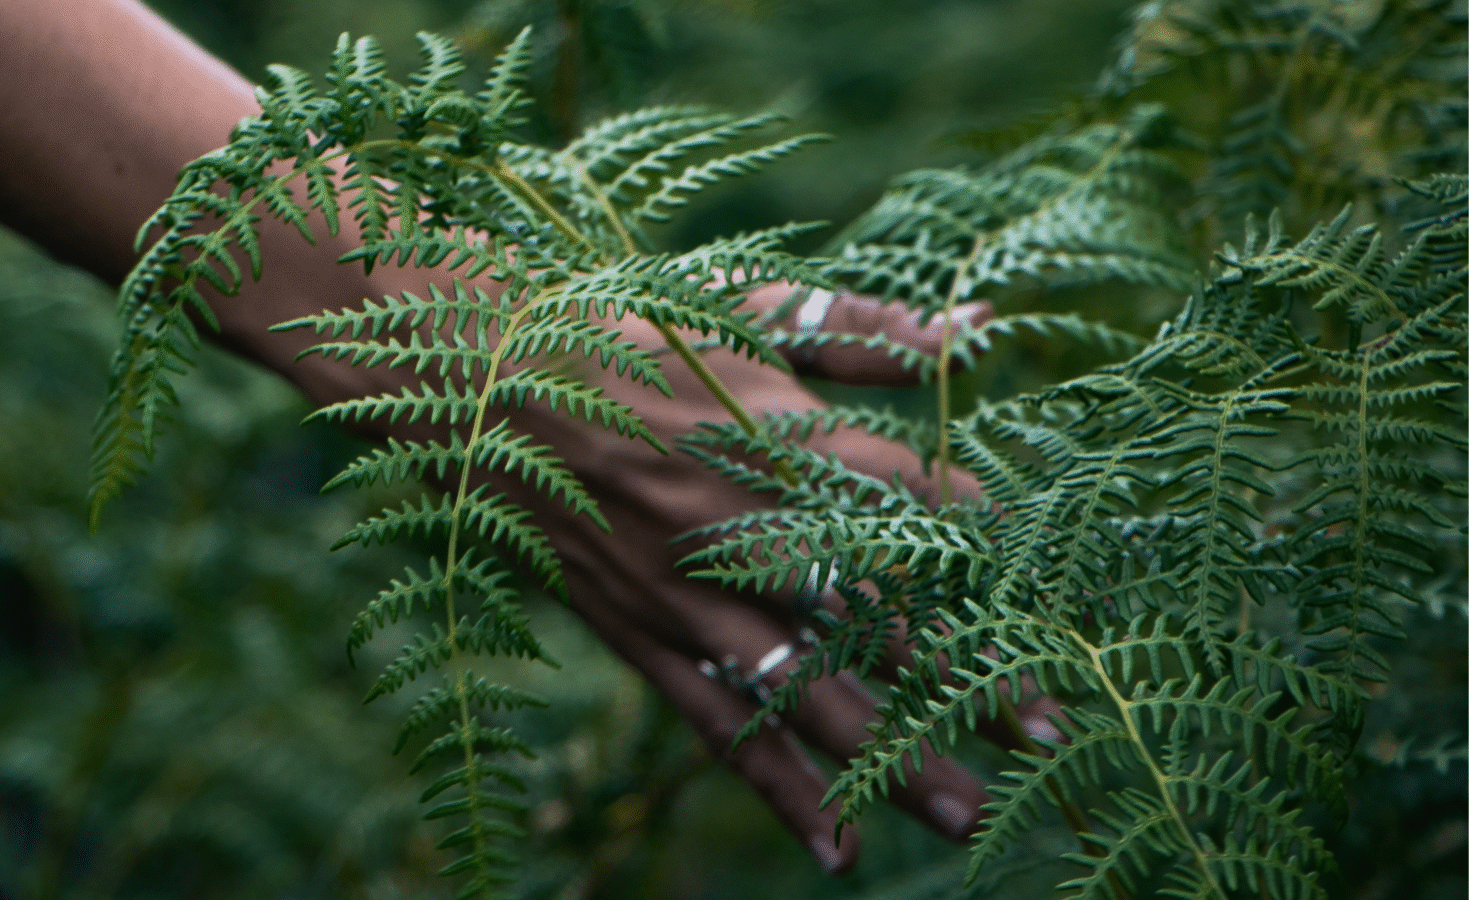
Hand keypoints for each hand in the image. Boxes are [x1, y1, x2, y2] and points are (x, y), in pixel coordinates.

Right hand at [461, 282, 1060, 872]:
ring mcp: (686, 596)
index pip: (903, 495)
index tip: (1028, 562)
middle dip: (965, 676)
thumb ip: (861, 329)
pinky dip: (777, 790)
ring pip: (805, 695)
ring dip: (889, 758)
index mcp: (772, 437)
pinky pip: (718, 726)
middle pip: (873, 619)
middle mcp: (737, 528)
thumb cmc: (625, 333)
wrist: (480, 378)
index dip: (970, 528)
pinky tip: (837, 848)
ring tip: (969, 811)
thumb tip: (978, 324)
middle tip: (1053, 730)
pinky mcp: (641, 636)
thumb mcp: (742, 312)